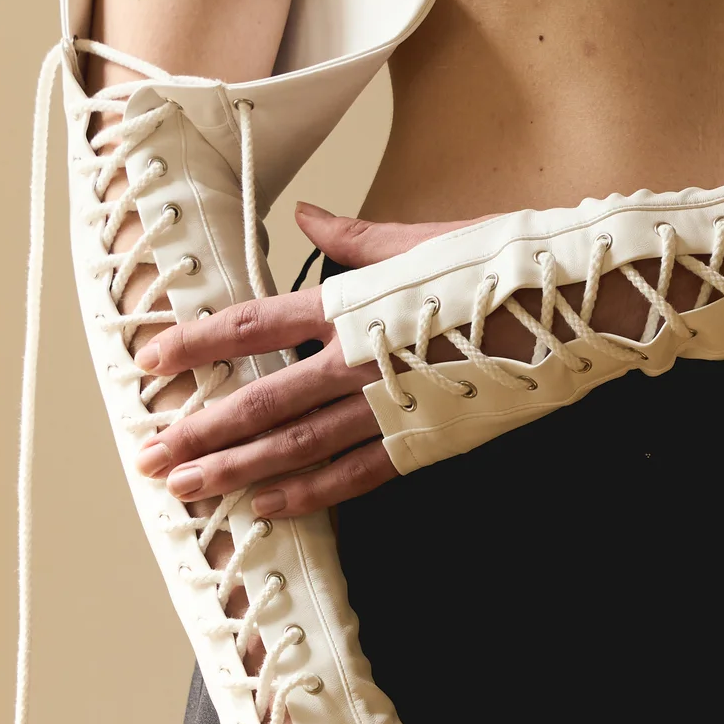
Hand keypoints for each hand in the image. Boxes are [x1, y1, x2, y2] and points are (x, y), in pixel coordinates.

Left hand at [132, 200, 477, 516]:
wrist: (574, 308)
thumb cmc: (502, 265)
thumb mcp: (421, 238)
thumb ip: (353, 237)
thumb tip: (304, 216)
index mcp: (353, 304)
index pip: (252, 325)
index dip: (196, 345)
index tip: (151, 363)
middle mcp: (359, 359)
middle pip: (262, 401)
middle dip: (199, 431)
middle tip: (150, 456)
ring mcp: (390, 405)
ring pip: (297, 446)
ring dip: (236, 470)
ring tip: (188, 490)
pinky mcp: (423, 439)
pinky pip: (354, 475)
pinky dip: (307, 495)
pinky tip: (266, 508)